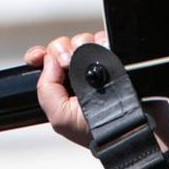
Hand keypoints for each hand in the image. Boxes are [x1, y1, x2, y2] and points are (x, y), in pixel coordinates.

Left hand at [24, 32, 168, 148]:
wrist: (131, 127)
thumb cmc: (101, 131)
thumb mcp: (61, 118)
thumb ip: (46, 89)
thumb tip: (49, 60)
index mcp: (63, 86)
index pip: (46, 61)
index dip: (39, 55)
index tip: (38, 57)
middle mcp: (79, 74)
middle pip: (63, 46)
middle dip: (61, 51)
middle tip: (67, 65)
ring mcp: (98, 64)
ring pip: (82, 40)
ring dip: (82, 46)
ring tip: (88, 66)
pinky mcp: (115, 56)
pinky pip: (103, 37)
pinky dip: (101, 42)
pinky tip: (104, 55)